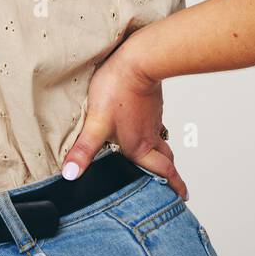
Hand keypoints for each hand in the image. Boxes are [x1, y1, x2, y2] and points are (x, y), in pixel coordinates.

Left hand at [61, 41, 189, 200]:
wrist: (139, 59)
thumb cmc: (118, 89)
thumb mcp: (96, 123)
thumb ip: (83, 150)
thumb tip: (71, 175)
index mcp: (139, 146)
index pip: (162, 171)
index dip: (174, 185)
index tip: (183, 196)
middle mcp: (149, 135)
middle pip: (166, 159)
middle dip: (172, 174)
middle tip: (177, 185)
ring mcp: (152, 118)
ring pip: (161, 141)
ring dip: (163, 154)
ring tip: (159, 160)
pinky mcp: (151, 103)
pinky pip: (155, 124)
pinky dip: (154, 133)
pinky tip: (143, 129)